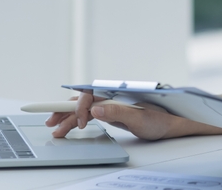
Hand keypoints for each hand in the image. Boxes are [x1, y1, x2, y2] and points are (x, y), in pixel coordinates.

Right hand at [45, 91, 188, 140]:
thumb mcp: (139, 118)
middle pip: (84, 101)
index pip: (92, 94)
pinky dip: (77, 121)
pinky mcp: (110, 112)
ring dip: (69, 117)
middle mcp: (111, 96)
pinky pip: (89, 115)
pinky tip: (68, 126)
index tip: (78, 120)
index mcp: (117, 93)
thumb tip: (96, 109)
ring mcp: (110, 104)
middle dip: (66, 110)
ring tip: (55, 128)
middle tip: (51, 122)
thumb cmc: (159, 119)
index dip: (81, 105)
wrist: (170, 124)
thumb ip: (117, 113)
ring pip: (84, 109)